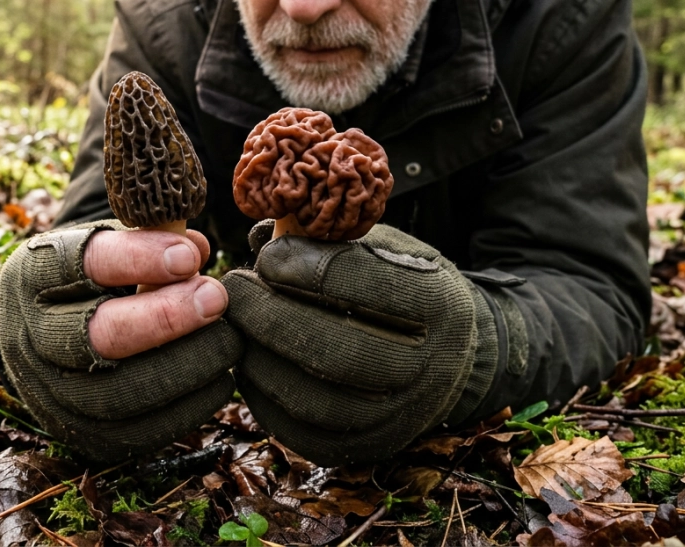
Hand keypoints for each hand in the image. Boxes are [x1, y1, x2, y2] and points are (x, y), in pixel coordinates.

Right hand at [0, 220, 241, 461]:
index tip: (190, 256)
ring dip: (188, 365)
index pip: (83, 264)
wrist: (43, 343)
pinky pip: (140, 431)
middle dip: (167, 318)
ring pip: (123, 391)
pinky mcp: (82, 434)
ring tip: (228, 340)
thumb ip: (148, 243)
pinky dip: (189, 406)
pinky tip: (218, 378)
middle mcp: (33, 337)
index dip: (139, 259)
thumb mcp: (104, 248)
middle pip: (100, 335)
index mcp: (33, 276)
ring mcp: (52, 392)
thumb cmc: (88, 283)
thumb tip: (196, 248)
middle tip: (215, 298)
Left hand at [221, 222, 498, 464]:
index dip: (308, 268)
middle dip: (271, 317)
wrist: (452, 357)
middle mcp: (430, 370)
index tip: (268, 254)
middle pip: (337, 352)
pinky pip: (301, 431)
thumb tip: (260, 236)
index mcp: (441, 306)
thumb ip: (330, 240)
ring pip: (314, 400)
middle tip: (232, 290)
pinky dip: (263, 395)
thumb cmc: (406, 287)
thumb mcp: (385, 249)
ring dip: (259, 359)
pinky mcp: (368, 448)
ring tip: (235, 324)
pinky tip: (249, 360)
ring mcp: (399, 418)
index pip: (370, 286)